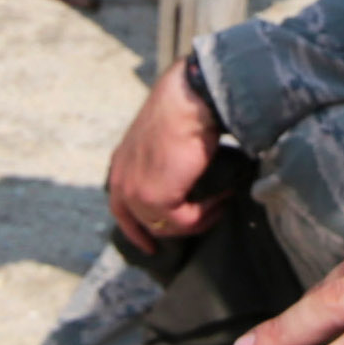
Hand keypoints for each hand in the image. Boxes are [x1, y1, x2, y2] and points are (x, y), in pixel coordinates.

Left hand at [105, 57, 223, 254]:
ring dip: (197, 219)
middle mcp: (121, 179)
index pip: (120, 208)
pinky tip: (223, 197)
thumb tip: (185, 179)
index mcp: (120, 163)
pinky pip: (185, 221)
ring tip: (221, 202)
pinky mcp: (156, 199)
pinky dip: (206, 213)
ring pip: (167, 226)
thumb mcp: (165, 139)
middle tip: (200, 226)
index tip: (151, 245)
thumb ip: (164, 163)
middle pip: (141, 223)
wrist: (190, 99)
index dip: (135, 229)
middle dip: (169, 232)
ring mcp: (135, 192)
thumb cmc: (185, 109)